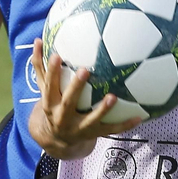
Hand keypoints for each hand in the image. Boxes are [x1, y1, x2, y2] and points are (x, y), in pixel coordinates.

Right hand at [27, 38, 141, 160]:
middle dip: (75, 87)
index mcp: (50, 103)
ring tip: (113, 97)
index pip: (49, 85)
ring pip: (91, 119)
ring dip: (102, 109)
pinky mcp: (93, 134)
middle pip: (68, 102)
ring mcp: (78, 128)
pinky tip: (140, 117)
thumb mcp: (44, 88)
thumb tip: (38, 40)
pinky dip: (125, 125)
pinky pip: (111, 130)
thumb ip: (40, 66)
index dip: (52, 72)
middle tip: (85, 70)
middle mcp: (62, 117)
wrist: (56, 138)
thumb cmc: (52, 104)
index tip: (56, 55)